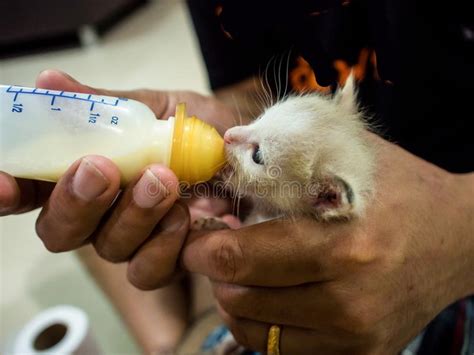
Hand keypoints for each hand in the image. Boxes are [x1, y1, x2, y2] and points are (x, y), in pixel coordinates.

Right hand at [0, 69, 237, 288]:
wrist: (250, 157)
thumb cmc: (199, 129)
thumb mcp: (157, 107)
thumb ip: (105, 105)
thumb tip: (49, 82)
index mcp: (87, 170)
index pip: (31, 188)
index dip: (10, 189)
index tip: (4, 184)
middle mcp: (100, 212)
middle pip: (59, 229)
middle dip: (77, 201)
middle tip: (104, 169)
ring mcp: (131, 240)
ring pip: (106, 249)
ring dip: (131, 215)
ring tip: (164, 181)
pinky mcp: (165, 261)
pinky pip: (148, 271)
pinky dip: (164, 244)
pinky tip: (185, 217)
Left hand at [181, 135, 473, 353]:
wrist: (459, 238)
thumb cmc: (400, 190)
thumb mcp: (345, 155)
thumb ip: (282, 153)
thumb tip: (224, 159)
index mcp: (343, 246)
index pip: (243, 257)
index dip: (203, 247)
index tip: (193, 235)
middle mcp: (348, 302)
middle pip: (241, 297)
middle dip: (215, 271)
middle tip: (214, 247)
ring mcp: (354, 337)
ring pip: (254, 330)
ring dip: (234, 297)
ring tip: (240, 269)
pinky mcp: (360, 354)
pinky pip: (281, 348)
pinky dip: (260, 322)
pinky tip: (266, 293)